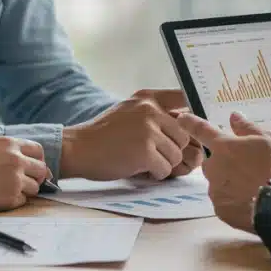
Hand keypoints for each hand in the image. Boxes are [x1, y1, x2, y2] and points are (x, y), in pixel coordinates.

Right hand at [0, 137, 47, 213]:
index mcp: (9, 144)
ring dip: (25, 190)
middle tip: (25, 182)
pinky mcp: (11, 198)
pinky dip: (14, 201)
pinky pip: (23, 201)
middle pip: (42, 169)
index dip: (37, 159)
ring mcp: (15, 179)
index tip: (33, 166)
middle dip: (36, 176)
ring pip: (35, 187)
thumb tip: (21, 162)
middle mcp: (16, 160)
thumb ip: (6, 153)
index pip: (37, 150)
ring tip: (6, 190)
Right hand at [61, 89, 197, 180]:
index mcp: (147, 98)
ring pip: (176, 154)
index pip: (184, 97)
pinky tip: (140, 168)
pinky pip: (166, 169)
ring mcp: (148, 131)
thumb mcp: (129, 111)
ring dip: (164, 163)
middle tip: (156, 154)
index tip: (190, 126)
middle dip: (173, 149)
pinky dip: (155, 174)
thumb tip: (187, 121)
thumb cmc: (104, 134)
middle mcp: (150, 110)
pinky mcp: (144, 152)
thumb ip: (154, 112)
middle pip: (184, 136)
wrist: (78, 148)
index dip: (192, 115)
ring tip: (144, 161)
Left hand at [178, 111, 270, 233]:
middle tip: (248, 169)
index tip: (180, 118)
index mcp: (224, 147)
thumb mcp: (270, 139)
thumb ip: (247, 128)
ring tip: (254, 188)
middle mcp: (214, 168)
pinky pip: (224, 202)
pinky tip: (251, 202)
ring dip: (230, 183)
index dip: (190, 123)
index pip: (201, 130)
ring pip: (218, 183)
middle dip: (224, 163)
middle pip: (212, 162)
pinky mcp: (221, 211)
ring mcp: (216, 191)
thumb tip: (233, 117)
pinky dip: (234, 201)